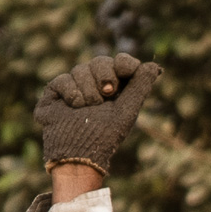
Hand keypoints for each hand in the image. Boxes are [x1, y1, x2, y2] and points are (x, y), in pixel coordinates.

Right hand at [33, 53, 161, 175]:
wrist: (78, 149)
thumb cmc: (106, 134)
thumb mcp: (127, 110)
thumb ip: (140, 87)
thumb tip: (154, 66)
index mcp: (116, 89)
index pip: (120, 63)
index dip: (124, 63)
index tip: (124, 70)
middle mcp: (95, 85)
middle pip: (101, 62)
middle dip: (105, 76)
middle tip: (107, 93)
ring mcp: (75, 86)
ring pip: (81, 69)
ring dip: (88, 91)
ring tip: (87, 108)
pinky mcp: (56, 90)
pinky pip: (63, 79)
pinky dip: (71, 93)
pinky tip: (73, 107)